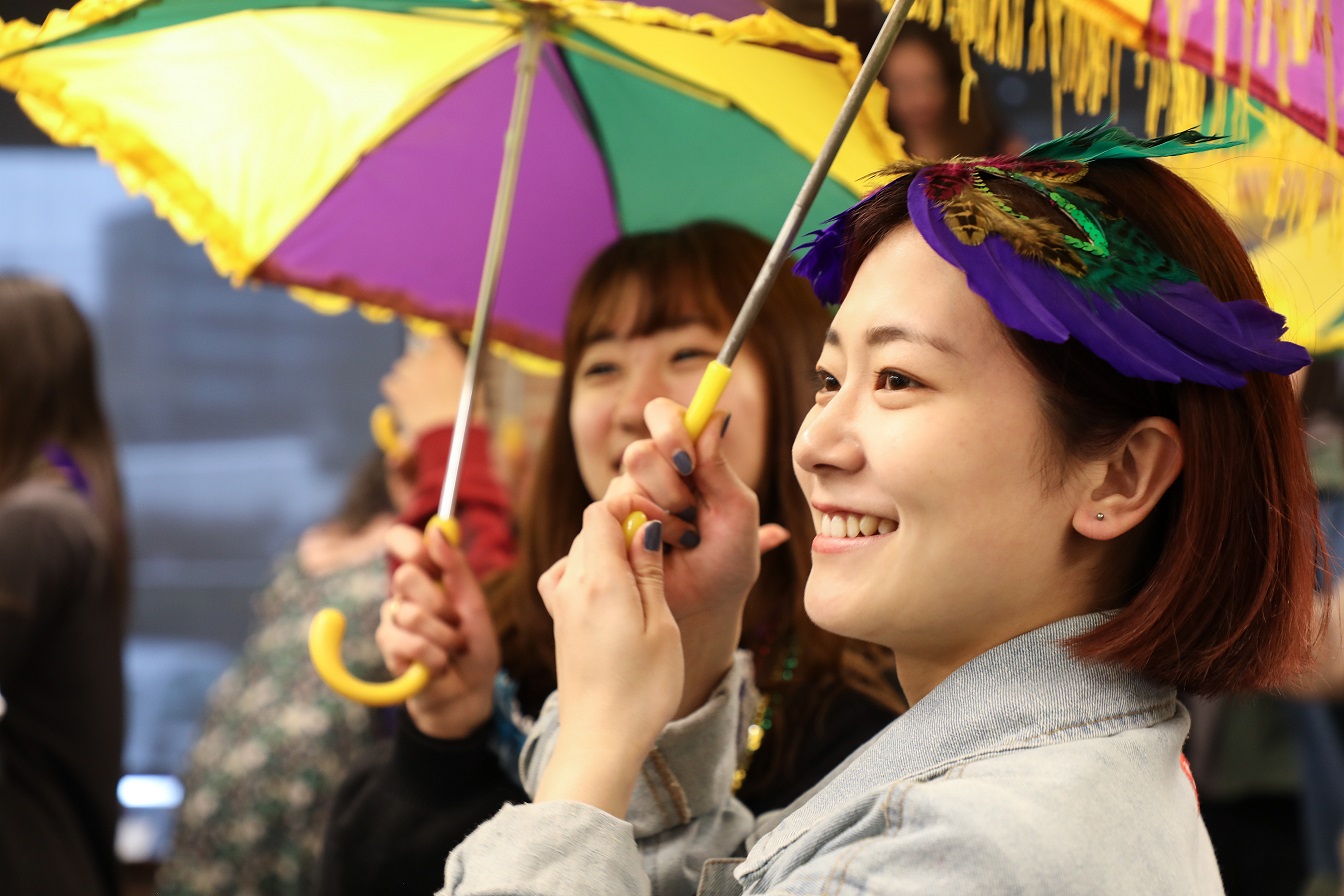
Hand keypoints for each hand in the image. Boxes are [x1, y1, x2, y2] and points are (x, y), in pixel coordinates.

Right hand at [378, 523, 498, 738]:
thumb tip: (438, 527)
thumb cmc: (475, 649)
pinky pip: (404, 642)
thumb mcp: (476, 606)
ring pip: (408, 613)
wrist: (469, 695)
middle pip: (405, 576)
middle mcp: (405, 594)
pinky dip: (432, 657)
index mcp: (427, 576)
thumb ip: (457, 568)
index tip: (427, 552)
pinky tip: (439, 666)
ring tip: (453, 649)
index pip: (399, 541)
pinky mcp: (387, 649)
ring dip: (443, 636)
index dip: (409, 542)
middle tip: (457, 623)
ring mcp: (391, 621)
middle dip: (441, 603)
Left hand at [380, 336, 467, 439]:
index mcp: (447, 355)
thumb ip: (459, 370)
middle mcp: (425, 358)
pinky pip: (391, 382)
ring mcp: (408, 373)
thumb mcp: (474, 387)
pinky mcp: (394, 388)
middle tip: (431, 385)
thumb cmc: (467, 415)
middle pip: (417, 353)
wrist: (448, 436)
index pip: (436, 336)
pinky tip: (407, 402)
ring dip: (409, 378)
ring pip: (402, 367)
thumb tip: (453, 368)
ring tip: (420, 396)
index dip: (436, 343)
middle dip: (422, 366)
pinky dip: (397, 391)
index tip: (436, 348)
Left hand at [534, 505, 678, 814]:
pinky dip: (589, 571)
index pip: (600, 510)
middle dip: (624, 525)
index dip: (631, 505)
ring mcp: (560, 605)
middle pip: (590, 528)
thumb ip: (650, 571)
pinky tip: (612, 590)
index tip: (662, 524)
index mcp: (599, 580)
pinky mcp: (559, 623)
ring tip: (643, 574)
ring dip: (609, 550)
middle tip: (662, 549)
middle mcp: (571, 585)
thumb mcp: (661, 626)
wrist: (600, 742)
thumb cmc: (641, 690)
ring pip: (579, 550)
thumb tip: (645, 526)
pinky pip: (567, 577)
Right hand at [607, 398, 787, 714]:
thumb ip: (721, 465)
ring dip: (659, 515)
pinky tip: (659, 554)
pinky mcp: (606, 527)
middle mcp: (651, 473)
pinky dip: (640, 535)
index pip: (663, 415)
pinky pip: (607, 514)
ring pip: (623, 483)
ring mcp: (625, 500)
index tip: (687, 459)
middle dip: (669, 485)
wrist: (707, 609)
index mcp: (684, 458)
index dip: (670, 428)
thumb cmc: (728, 560)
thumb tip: (716, 416)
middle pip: (639, 451)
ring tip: (682, 541)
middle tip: (691, 514)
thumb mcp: (737, 510)